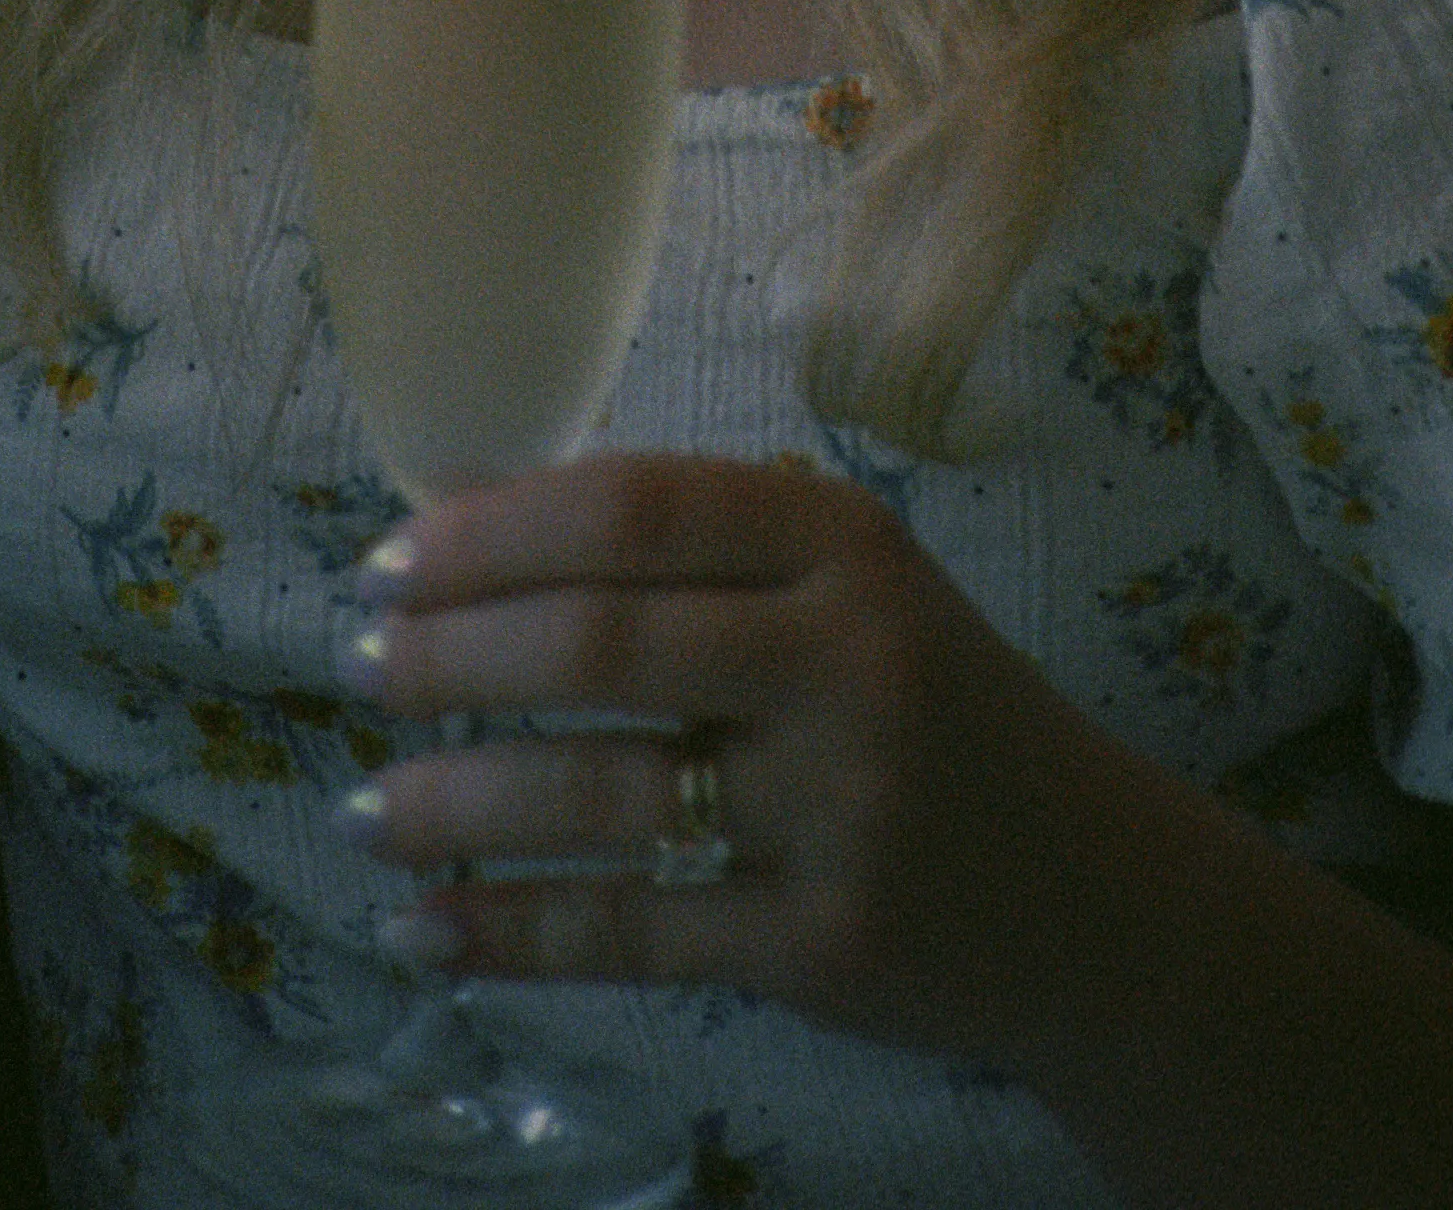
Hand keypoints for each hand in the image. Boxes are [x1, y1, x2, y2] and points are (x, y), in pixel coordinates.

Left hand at [336, 448, 1130, 1074]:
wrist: (1098, 896)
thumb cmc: (934, 710)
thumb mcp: (849, 588)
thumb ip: (692, 544)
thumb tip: (472, 509)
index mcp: (845, 544)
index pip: (634, 509)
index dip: (493, 530)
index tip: (388, 557)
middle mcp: (846, 662)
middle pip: (604, 643)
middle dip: (451, 656)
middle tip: (354, 666)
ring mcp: (838, 810)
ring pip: (602, 797)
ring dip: (457, 803)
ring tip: (366, 807)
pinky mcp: (822, 942)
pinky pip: (634, 932)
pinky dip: (512, 932)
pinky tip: (424, 930)